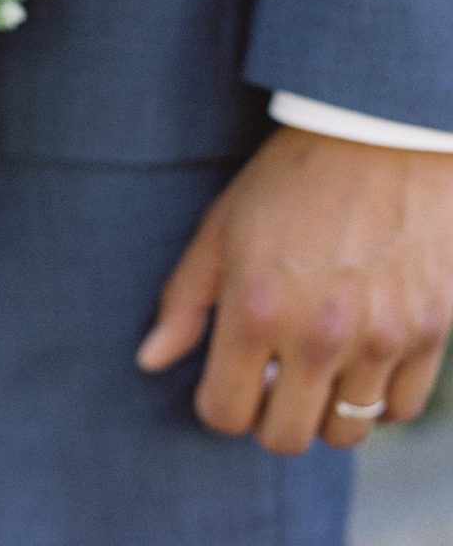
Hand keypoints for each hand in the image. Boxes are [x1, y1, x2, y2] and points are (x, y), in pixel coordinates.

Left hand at [138, 128, 452, 453]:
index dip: (217, 403)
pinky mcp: (429, 332)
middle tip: (270, 377)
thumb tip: (149, 360)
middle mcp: (318, 334)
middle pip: (286, 438)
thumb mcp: (221, 228)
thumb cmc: (289, 179)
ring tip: (315, 364)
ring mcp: (380, 338)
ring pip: (346, 432)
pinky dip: (377, 399)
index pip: (225, 412)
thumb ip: (184, 301)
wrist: (377, 135)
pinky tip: (360, 359)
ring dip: (323, 409)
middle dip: (268, 416)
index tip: (226, 380)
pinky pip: (400, 410)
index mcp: (256, 307)